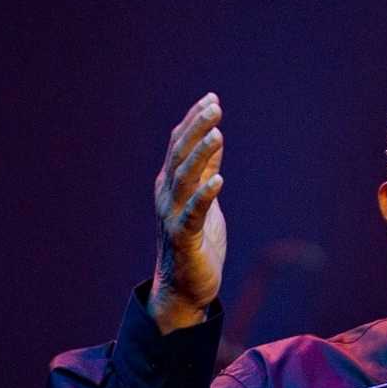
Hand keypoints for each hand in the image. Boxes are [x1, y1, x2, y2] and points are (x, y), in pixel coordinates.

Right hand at [149, 92, 226, 332]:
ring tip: (216, 133)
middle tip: (214, 107)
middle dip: (196, 129)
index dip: (193, 122)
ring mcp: (173, 216)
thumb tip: (214, 137)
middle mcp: (167, 196)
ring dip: (200, 154)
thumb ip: (207, 170)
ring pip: (184, 179)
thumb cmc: (196, 242)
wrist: (185, 288)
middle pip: (180, 155)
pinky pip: (193, 213)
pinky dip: (204, 195)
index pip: (179, 145)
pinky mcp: (184, 239)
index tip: (211, 99)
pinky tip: (219, 180)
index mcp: (171, 185)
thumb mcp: (204, 199)